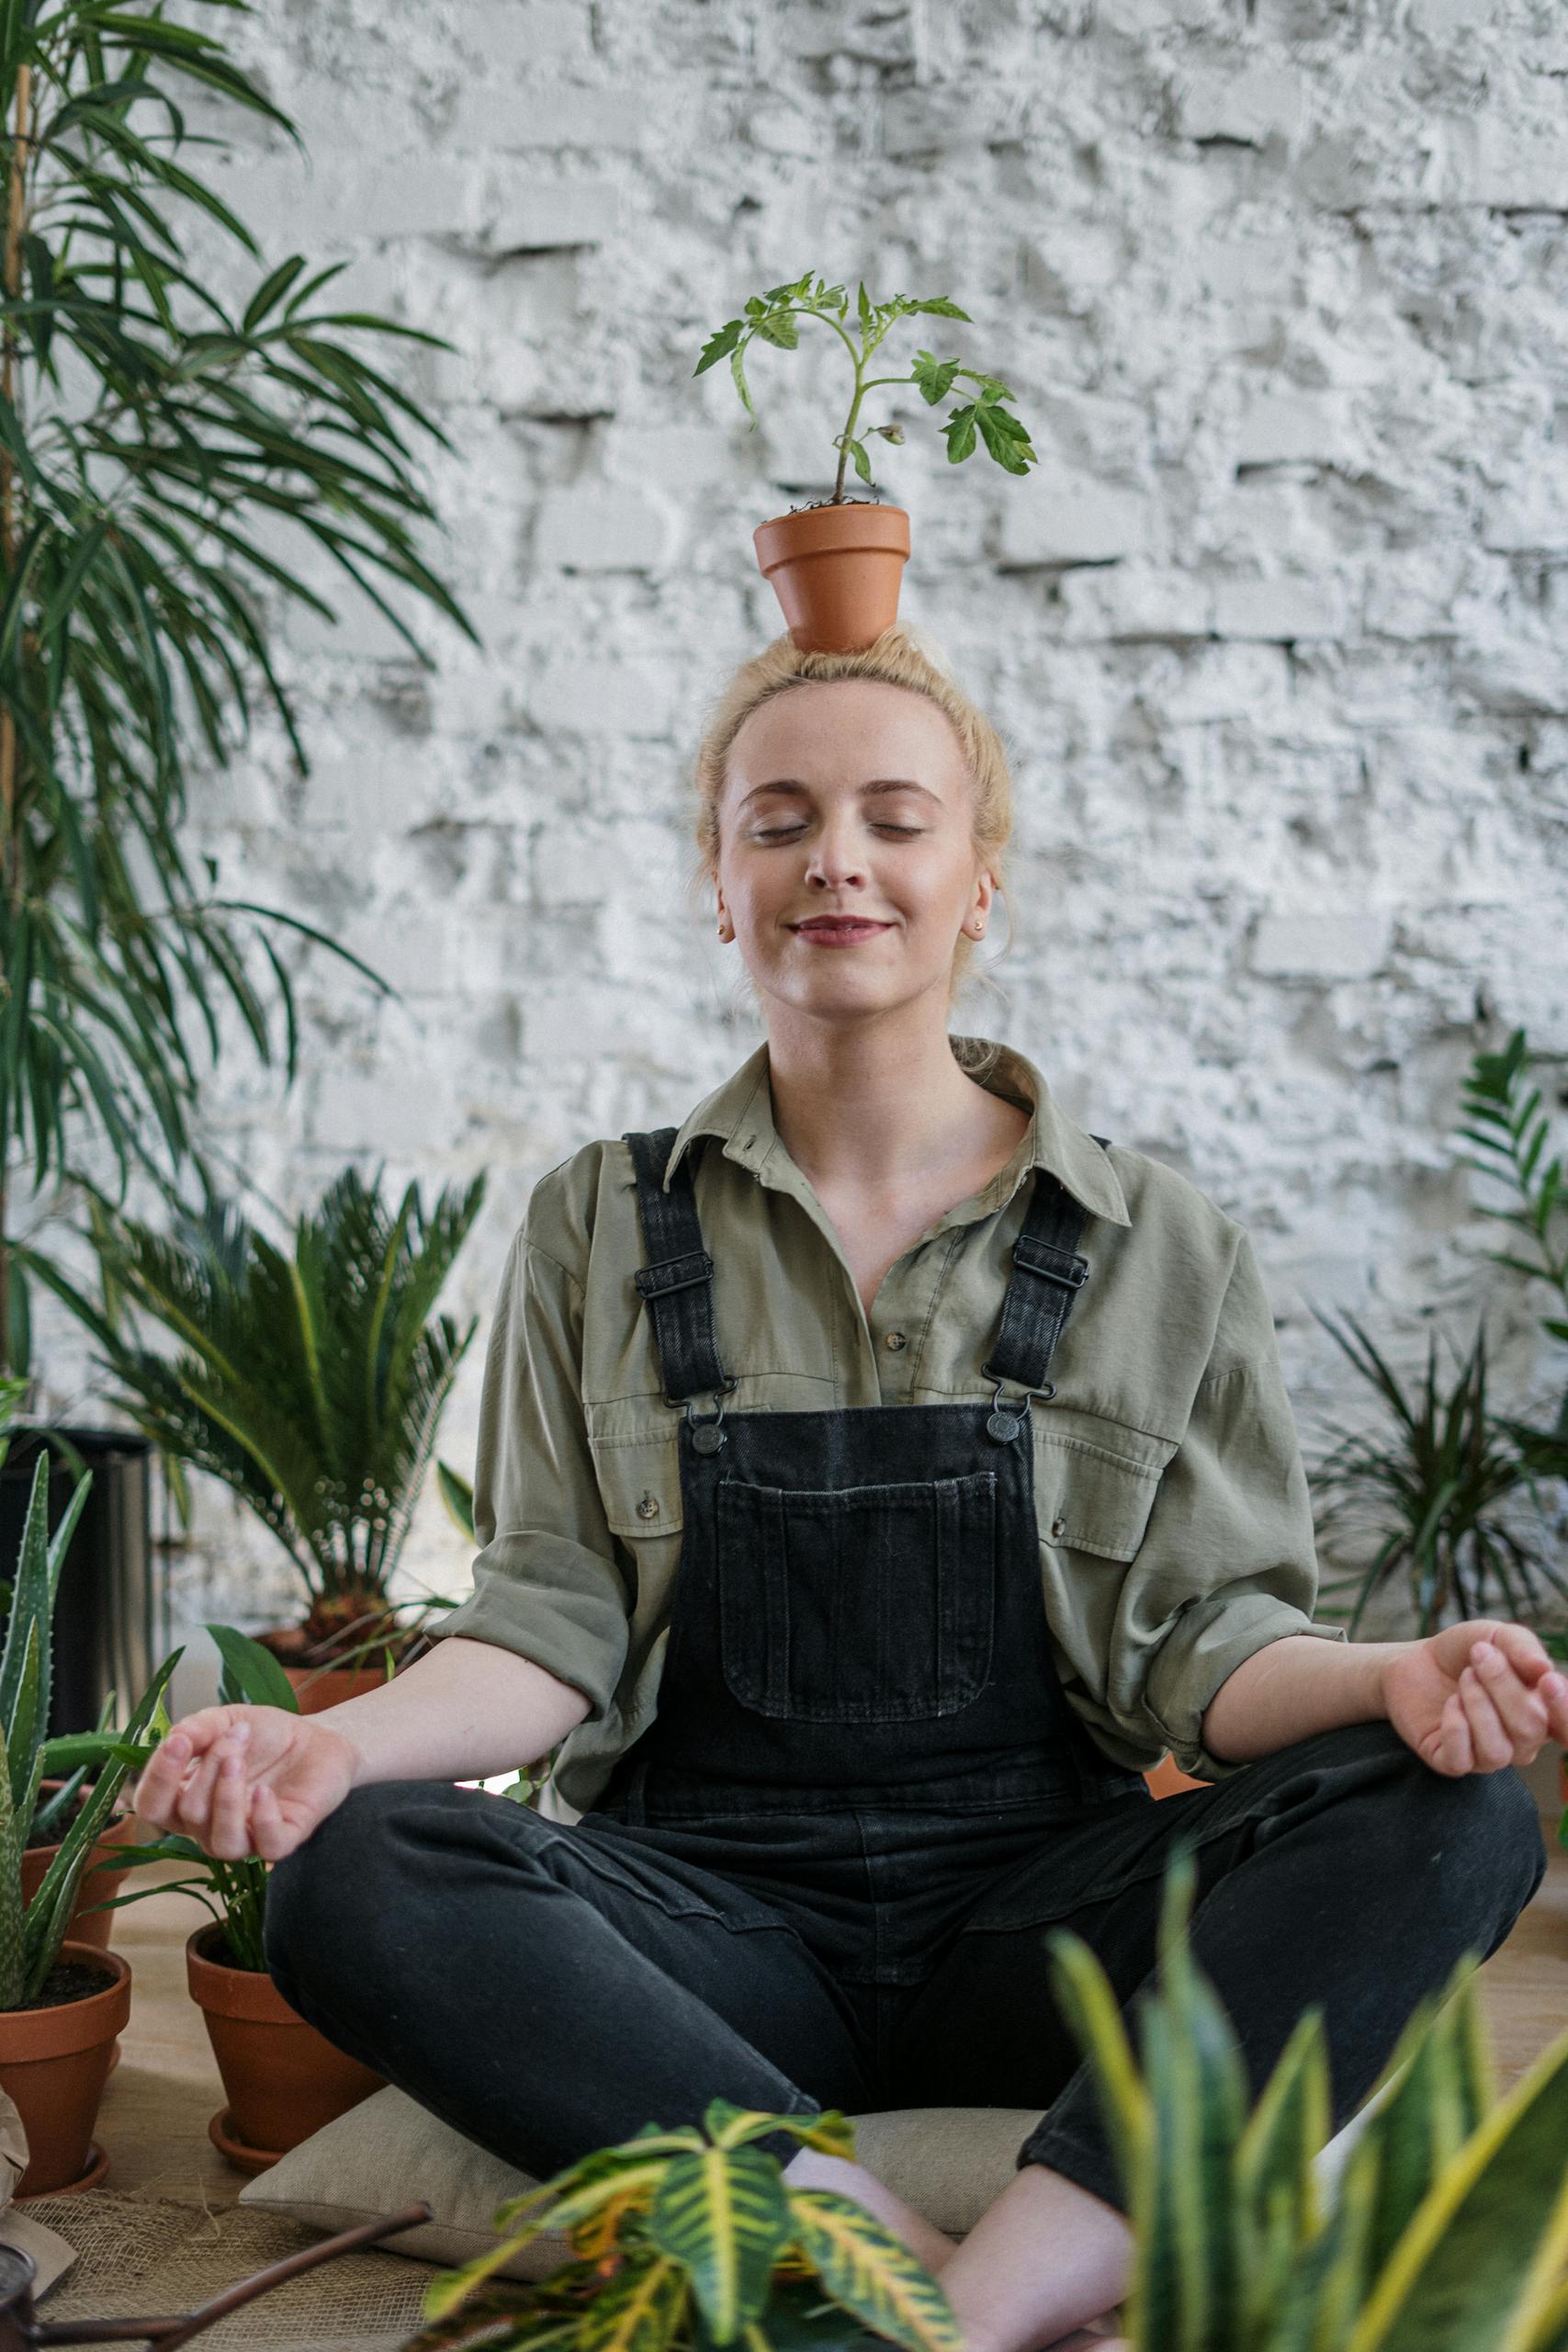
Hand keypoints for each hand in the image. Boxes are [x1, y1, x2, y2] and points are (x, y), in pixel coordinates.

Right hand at [129, 1703, 359, 1861]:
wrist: (316, 1736)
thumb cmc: (264, 1735)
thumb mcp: (227, 1720)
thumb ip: (198, 1728)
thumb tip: (175, 1737)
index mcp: (186, 1799)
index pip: (152, 1806)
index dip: (158, 1778)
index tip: (177, 1741)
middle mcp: (210, 1826)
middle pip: (189, 1813)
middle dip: (210, 1767)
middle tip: (236, 1734)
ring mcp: (248, 1837)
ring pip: (222, 1842)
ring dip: (227, 1797)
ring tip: (240, 1759)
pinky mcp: (285, 1838)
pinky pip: (268, 1847)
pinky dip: (263, 1819)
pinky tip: (265, 1790)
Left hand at [1382, 1618, 1567, 1775]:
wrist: (1414, 1660)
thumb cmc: (1464, 1652)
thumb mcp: (1494, 1636)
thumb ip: (1522, 1646)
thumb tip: (1544, 1668)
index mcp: (1543, 1714)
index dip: (1565, 1712)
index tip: (1547, 1681)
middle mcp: (1521, 1742)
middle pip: (1530, 1729)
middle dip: (1503, 1686)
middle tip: (1480, 1656)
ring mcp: (1488, 1756)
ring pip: (1498, 1750)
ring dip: (1478, 1704)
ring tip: (1464, 1677)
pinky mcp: (1452, 1763)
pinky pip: (1461, 1759)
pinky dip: (1455, 1725)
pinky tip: (1450, 1703)